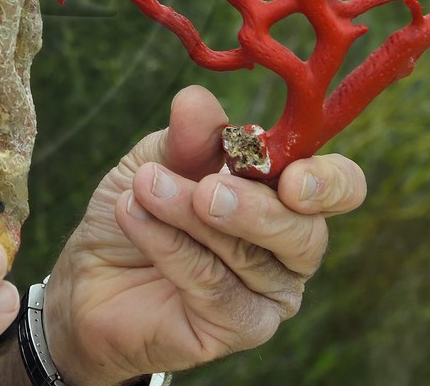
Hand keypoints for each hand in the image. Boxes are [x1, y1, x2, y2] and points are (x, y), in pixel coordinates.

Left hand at [43, 86, 366, 384]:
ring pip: (251, 258)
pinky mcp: (238, 329)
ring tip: (144, 188)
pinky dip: (171, 249)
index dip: (328, 182)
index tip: (291, 178)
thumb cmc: (139, 208)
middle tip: (205, 189)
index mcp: (286, 193)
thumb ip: (186, 137)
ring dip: (189, 218)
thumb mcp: (155, 159)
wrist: (88, 275)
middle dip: (253, 207)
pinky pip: (216, 290)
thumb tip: (197, 100)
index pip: (342, 187)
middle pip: (306, 233)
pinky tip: (135, 219)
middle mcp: (290, 247)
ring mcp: (268, 293)